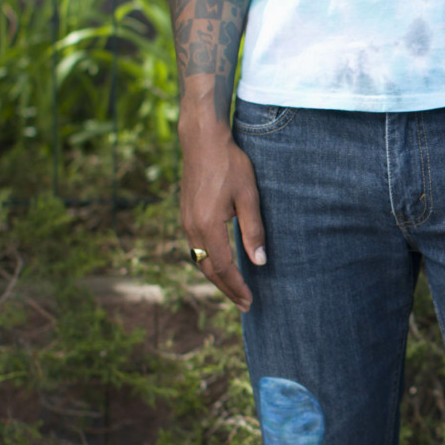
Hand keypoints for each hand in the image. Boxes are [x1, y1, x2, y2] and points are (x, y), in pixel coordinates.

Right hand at [180, 130, 265, 311]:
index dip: (236, 286)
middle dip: (227, 289)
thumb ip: (254, 230)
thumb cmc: (230, 165)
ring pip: (200, 260)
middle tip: (245, 304)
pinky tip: (220, 265)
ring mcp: (186, 221)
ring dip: (217, 278)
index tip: (250, 301)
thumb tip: (259, 262)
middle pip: (208, 269)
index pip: (223, 267)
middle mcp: (192, 227)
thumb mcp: (249, 196)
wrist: (202, 141)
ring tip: (234, 290)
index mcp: (208, 225)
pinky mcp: (185, 215)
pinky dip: (208, 263)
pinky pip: (195, 248)